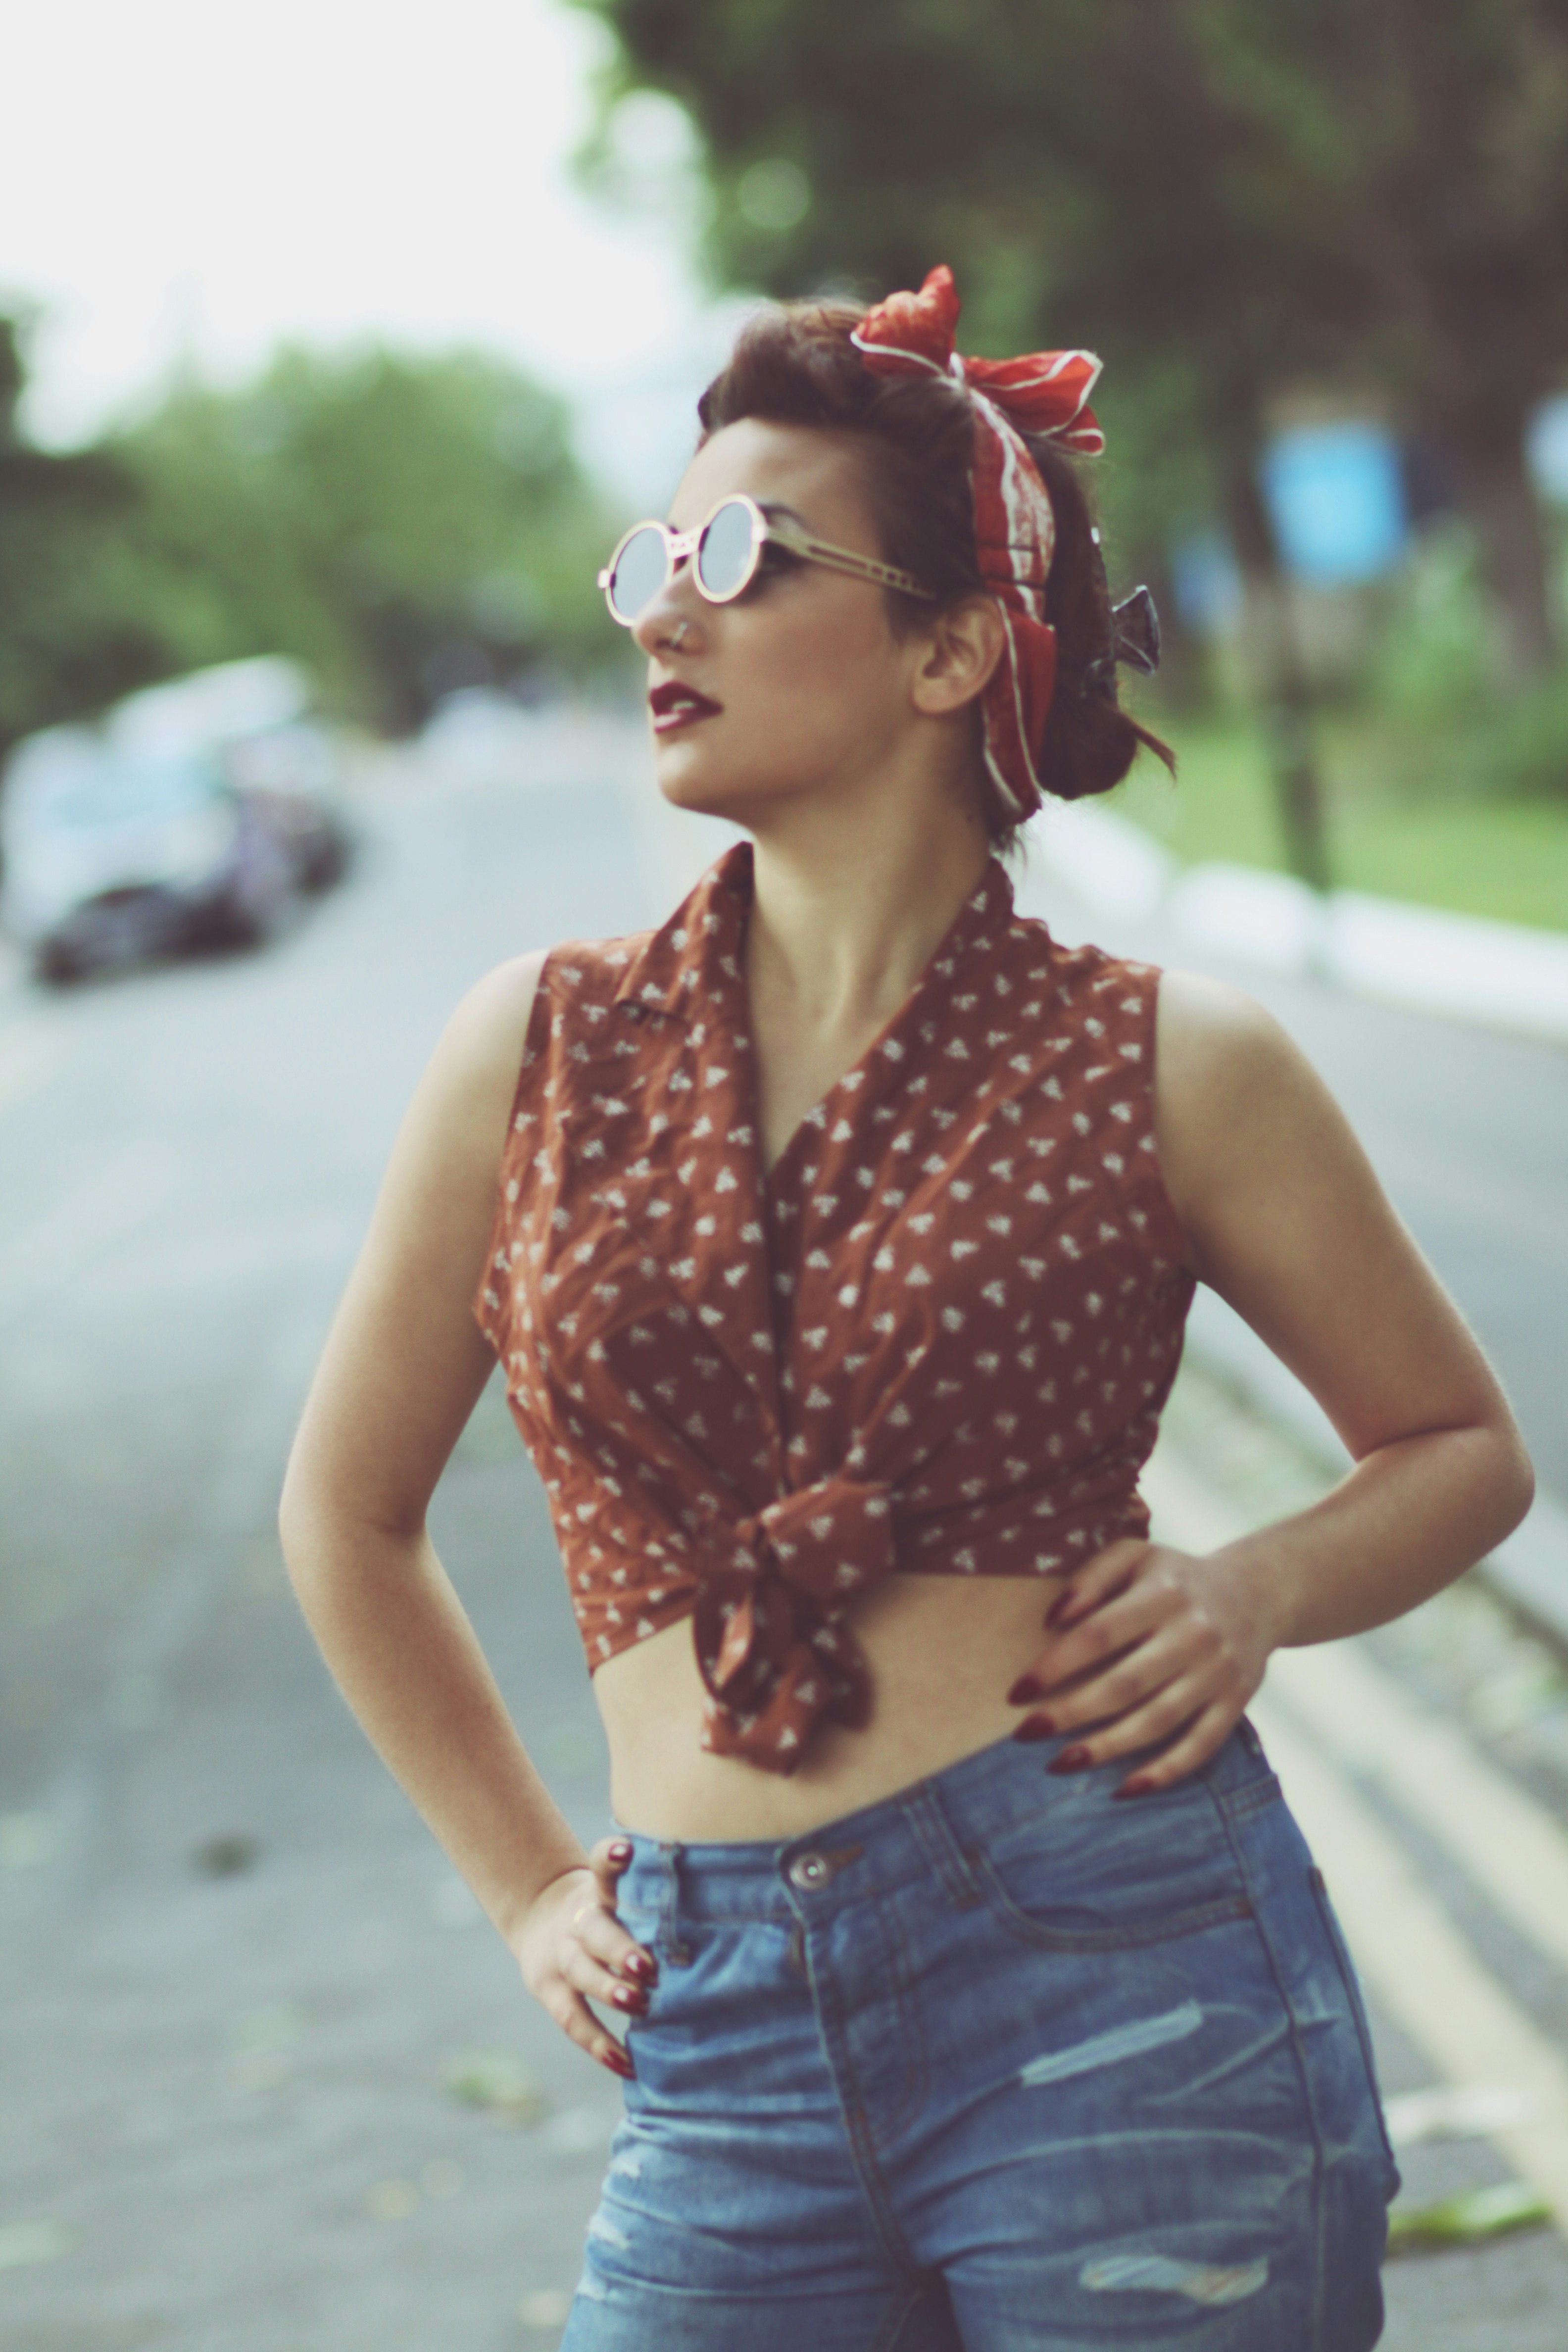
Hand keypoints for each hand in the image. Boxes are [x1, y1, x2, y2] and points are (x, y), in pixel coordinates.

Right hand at [511, 1834, 656, 2078]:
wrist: (542, 1917)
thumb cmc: (607, 1909)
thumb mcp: (620, 1891)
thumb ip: (653, 1898)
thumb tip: (721, 1915)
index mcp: (599, 1891)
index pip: (602, 1866)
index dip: (612, 1856)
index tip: (628, 1849)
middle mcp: (578, 1921)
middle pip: (596, 1930)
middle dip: (620, 1948)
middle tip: (648, 1967)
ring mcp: (561, 1956)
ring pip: (582, 1973)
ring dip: (609, 1989)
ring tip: (638, 2005)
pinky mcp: (549, 1990)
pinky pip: (573, 2020)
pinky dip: (599, 2044)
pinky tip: (625, 2062)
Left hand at [1006, 1538, 1275, 1796]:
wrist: (1257, 1594)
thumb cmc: (1176, 1578)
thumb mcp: (1135, 1555)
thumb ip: (1091, 1577)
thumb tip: (1052, 1619)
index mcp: (1164, 1593)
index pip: (1100, 1634)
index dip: (1055, 1666)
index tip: (1017, 1693)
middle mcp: (1194, 1633)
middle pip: (1125, 1684)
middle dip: (1070, 1713)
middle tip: (1025, 1734)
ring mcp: (1217, 1672)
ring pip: (1158, 1721)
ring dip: (1106, 1748)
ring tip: (1059, 1764)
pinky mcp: (1235, 1703)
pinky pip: (1200, 1746)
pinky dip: (1163, 1773)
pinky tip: (1123, 1789)